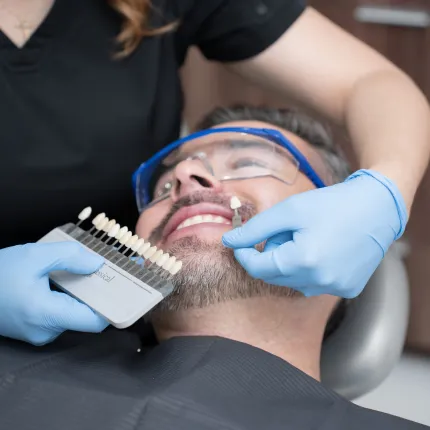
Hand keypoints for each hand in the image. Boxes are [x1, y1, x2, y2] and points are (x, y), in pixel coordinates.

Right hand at [0, 241, 108, 344]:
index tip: (128, 288)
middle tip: (112, 270)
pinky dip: (70, 296)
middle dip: (100, 291)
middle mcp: (46, 330)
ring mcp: (40, 332)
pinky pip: (62, 312)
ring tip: (87, 269)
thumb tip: (96, 264)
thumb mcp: (34, 257)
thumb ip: (70, 257)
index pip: (95, 321)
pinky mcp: (36, 327)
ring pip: (75, 312)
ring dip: (83, 292)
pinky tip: (68, 278)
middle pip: (87, 314)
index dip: (114, 304)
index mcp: (46, 315)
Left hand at [222, 169, 406, 297]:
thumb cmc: (332, 204)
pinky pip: (315, 284)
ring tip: (306, 238)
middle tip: (283, 232)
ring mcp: (336, 289)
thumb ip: (256, 228)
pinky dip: (309, 269)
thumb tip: (229, 240)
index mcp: (303, 261)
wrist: (377, 208)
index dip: (244, 255)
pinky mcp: (347, 289)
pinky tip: (322, 249)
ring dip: (289, 262)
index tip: (239, 243)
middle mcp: (320, 282)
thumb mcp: (289, 210)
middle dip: (270, 254)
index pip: (258, 268)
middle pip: (275, 275)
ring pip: (293, 281)